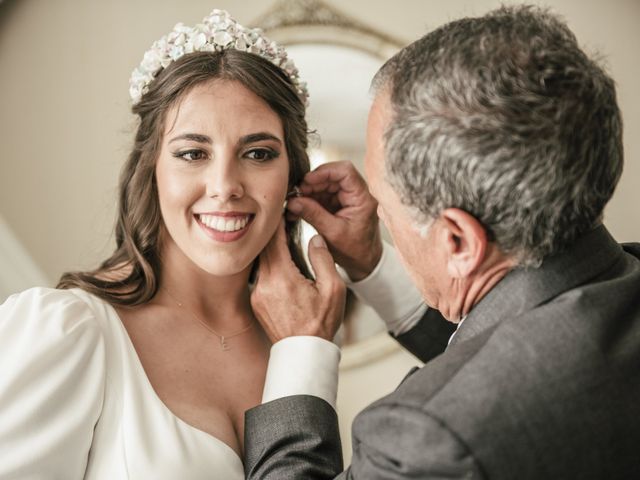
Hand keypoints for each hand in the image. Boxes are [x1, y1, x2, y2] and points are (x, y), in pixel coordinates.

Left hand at [251, 219, 345, 342]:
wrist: (304, 353)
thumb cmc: (321, 324)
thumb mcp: (333, 290)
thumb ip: (323, 259)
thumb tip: (315, 238)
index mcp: (282, 278)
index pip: (273, 241)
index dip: (277, 223)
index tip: (281, 210)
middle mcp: (264, 284)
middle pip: (263, 249)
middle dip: (273, 235)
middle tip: (283, 222)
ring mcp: (257, 294)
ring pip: (260, 262)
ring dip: (270, 251)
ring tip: (284, 242)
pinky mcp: (256, 302)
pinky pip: (260, 276)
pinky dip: (269, 266)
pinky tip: (282, 266)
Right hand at [287, 160, 382, 280]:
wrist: (363, 263)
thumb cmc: (355, 251)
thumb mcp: (332, 233)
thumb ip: (313, 214)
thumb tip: (293, 201)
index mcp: (362, 198)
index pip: (345, 171)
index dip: (324, 172)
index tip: (307, 181)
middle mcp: (356, 194)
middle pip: (332, 176)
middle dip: (312, 184)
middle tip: (295, 195)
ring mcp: (347, 198)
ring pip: (324, 185)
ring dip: (308, 193)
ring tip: (294, 205)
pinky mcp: (338, 204)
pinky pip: (322, 195)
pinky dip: (309, 201)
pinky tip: (297, 209)